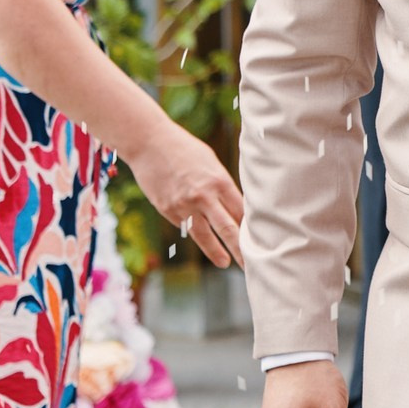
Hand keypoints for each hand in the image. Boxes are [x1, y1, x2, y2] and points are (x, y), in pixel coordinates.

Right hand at [126, 124, 246, 267]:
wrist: (149, 143)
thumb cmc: (184, 149)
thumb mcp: (210, 162)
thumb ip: (221, 184)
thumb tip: (234, 205)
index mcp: (219, 181)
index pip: (241, 211)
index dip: (250, 227)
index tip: (259, 238)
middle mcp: (204, 196)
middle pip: (227, 229)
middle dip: (240, 248)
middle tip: (250, 264)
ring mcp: (184, 206)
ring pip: (204, 236)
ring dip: (217, 252)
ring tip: (226, 263)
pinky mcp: (168, 211)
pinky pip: (185, 226)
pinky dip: (195, 233)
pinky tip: (203, 241)